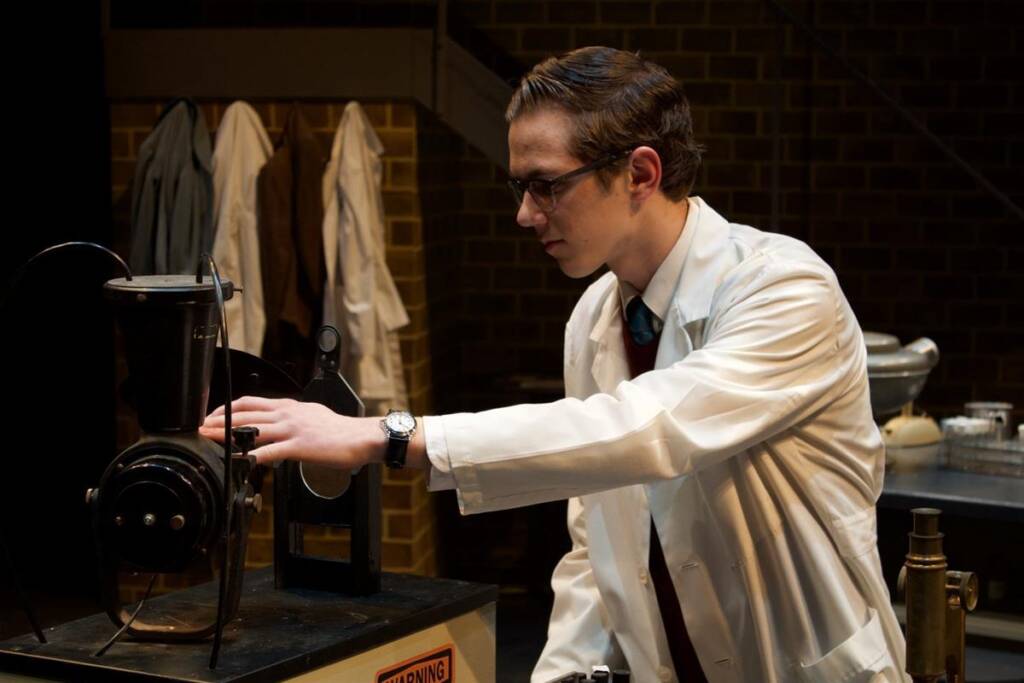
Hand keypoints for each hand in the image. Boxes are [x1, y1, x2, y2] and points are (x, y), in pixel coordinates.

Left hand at [199, 396, 384, 467]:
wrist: (361, 437)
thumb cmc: (340, 430)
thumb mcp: (312, 415)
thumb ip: (293, 418)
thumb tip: (280, 426)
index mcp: (290, 406)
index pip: (251, 401)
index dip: (228, 408)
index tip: (213, 416)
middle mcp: (288, 413)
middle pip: (245, 412)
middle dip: (219, 420)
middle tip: (201, 427)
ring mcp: (293, 429)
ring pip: (252, 429)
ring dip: (227, 434)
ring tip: (210, 440)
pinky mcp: (300, 446)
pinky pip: (270, 450)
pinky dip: (252, 456)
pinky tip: (240, 461)